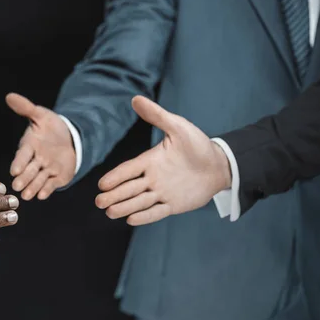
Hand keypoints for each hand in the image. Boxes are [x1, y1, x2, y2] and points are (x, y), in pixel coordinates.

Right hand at [6, 93, 75, 199]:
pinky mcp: (56, 178)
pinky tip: (42, 195)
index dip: (19, 162)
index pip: (22, 155)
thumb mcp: (41, 115)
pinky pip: (50, 184)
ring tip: (27, 195)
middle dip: (23, 179)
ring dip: (32, 187)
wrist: (68, 138)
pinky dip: (46, 190)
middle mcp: (35, 160)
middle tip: (17, 186)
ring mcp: (45, 170)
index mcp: (29, 146)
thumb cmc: (51, 127)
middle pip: (28, 171)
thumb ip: (26, 108)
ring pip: (38, 180)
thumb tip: (9, 96)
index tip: (14, 170)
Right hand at [95, 96, 231, 225]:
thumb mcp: (178, 127)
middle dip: (114, 196)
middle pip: (128, 188)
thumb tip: (135, 99)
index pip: (128, 169)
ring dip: (125, 207)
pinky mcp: (172, 205)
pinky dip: (144, 216)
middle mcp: (152, 177)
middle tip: (99, 202)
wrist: (219, 165)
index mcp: (150, 160)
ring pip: (139, 202)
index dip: (115, 177)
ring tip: (110, 213)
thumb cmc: (198, 144)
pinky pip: (156, 212)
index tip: (102, 184)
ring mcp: (161, 192)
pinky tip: (130, 220)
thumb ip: (157, 116)